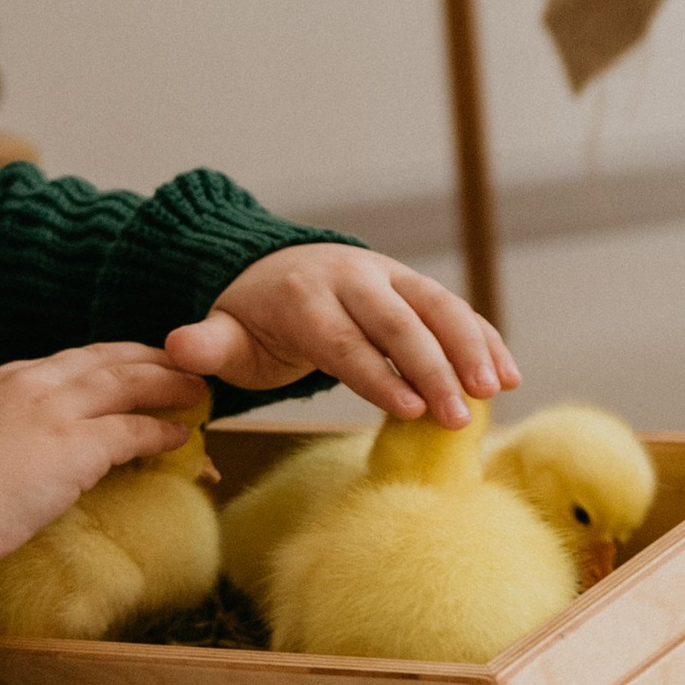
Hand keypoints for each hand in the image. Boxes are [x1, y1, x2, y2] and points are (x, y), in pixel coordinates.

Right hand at [0, 344, 203, 570]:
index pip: (60, 363)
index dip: (99, 363)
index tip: (122, 365)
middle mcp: (26, 384)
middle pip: (100, 360)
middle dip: (143, 358)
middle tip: (175, 362)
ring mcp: (52, 411)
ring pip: (125, 384)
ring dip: (166, 384)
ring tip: (196, 389)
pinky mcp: (74, 446)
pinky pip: (132, 430)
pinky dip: (161, 429)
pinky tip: (183, 436)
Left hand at [165, 245, 517, 431]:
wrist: (272, 268)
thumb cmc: (250, 319)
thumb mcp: (222, 333)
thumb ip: (206, 345)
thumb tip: (176, 346)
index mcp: (302, 297)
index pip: (344, 340)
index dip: (377, 375)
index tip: (409, 410)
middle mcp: (350, 278)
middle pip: (396, 323)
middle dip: (432, 368)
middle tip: (458, 416)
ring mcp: (387, 276)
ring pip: (435, 306)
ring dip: (469, 347)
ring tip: (495, 391)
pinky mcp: (412, 283)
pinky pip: (453, 307)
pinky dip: (482, 336)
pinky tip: (508, 373)